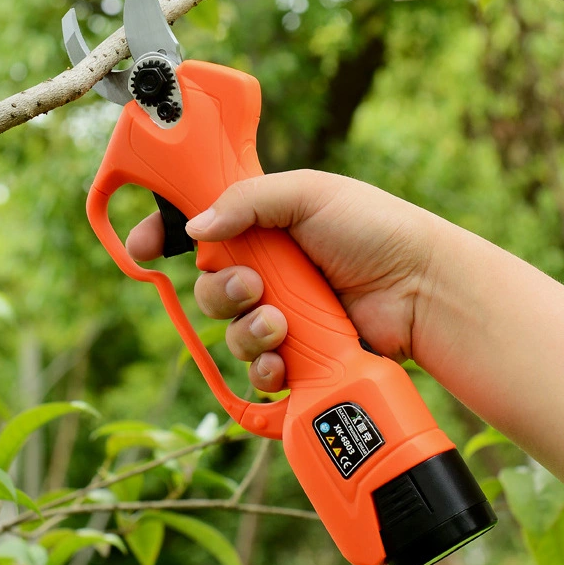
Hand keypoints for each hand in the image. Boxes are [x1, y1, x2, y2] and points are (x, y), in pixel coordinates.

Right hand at [126, 170, 438, 391]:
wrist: (420, 288)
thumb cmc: (373, 229)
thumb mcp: (309, 193)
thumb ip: (249, 200)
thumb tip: (197, 228)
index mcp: (263, 226)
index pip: (199, 230)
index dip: (164, 237)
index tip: (143, 247)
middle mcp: (268, 271)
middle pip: (208, 289)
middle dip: (221, 292)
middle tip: (253, 284)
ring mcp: (283, 314)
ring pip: (231, 333)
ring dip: (248, 331)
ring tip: (283, 323)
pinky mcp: (299, 354)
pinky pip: (259, 370)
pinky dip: (264, 369)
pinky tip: (283, 361)